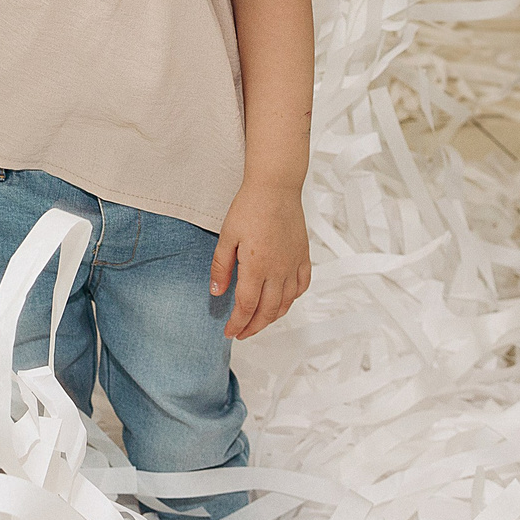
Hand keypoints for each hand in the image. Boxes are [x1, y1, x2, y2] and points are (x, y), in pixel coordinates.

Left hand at [211, 179, 312, 339]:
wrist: (275, 187)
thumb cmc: (250, 207)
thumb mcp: (227, 236)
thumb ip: (221, 267)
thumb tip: (216, 291)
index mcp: (257, 267)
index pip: (247, 307)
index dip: (237, 324)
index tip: (229, 332)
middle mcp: (278, 270)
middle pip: (267, 311)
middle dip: (253, 327)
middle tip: (242, 332)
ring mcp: (293, 264)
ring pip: (286, 303)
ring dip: (272, 317)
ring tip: (259, 321)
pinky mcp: (303, 257)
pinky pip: (302, 286)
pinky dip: (293, 299)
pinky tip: (283, 300)